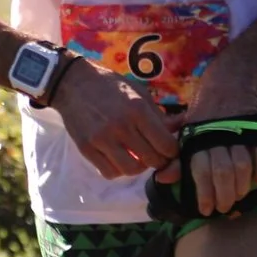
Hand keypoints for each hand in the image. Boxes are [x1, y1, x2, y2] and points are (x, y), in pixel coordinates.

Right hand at [47, 62, 178, 180]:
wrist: (73, 84)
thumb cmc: (111, 86)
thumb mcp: (139, 93)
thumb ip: (160, 114)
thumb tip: (182, 125)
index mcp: (138, 109)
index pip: (166, 145)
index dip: (172, 150)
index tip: (168, 148)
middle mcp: (121, 126)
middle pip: (152, 160)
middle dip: (158, 160)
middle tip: (155, 155)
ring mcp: (102, 139)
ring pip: (131, 170)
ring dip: (138, 167)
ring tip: (137, 157)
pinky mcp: (87, 149)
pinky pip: (110, 172)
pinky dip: (118, 170)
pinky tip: (119, 159)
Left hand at [161, 62, 256, 216]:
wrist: (231, 80)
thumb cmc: (205, 112)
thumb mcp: (188, 131)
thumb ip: (178, 158)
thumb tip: (163, 179)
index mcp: (198, 137)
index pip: (200, 170)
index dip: (203, 193)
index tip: (205, 210)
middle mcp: (218, 135)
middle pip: (222, 172)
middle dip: (224, 195)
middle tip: (225, 208)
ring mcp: (240, 131)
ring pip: (242, 165)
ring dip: (242, 186)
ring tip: (240, 196)